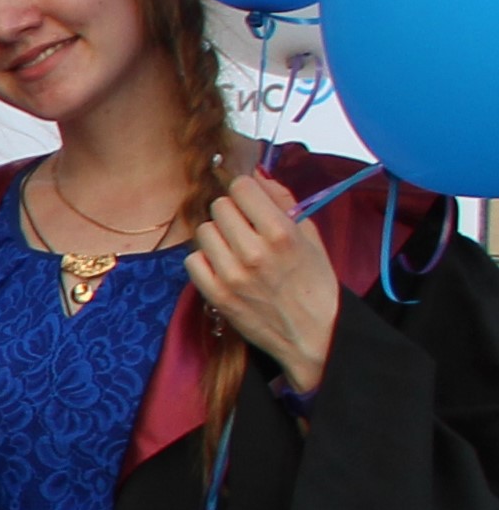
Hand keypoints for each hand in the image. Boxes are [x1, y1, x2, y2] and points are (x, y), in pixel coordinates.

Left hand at [188, 171, 338, 393]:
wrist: (314, 333)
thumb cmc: (315, 282)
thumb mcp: (310, 236)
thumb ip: (283, 202)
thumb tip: (257, 176)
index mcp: (281, 233)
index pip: (242, 188)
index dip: (247, 191)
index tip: (251, 201)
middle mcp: (253, 252)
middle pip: (220, 207)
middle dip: (234, 213)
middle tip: (247, 229)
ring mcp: (231, 274)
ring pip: (204, 231)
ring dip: (219, 236)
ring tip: (237, 249)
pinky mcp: (215, 294)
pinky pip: (193, 260)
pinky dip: (206, 260)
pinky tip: (225, 267)